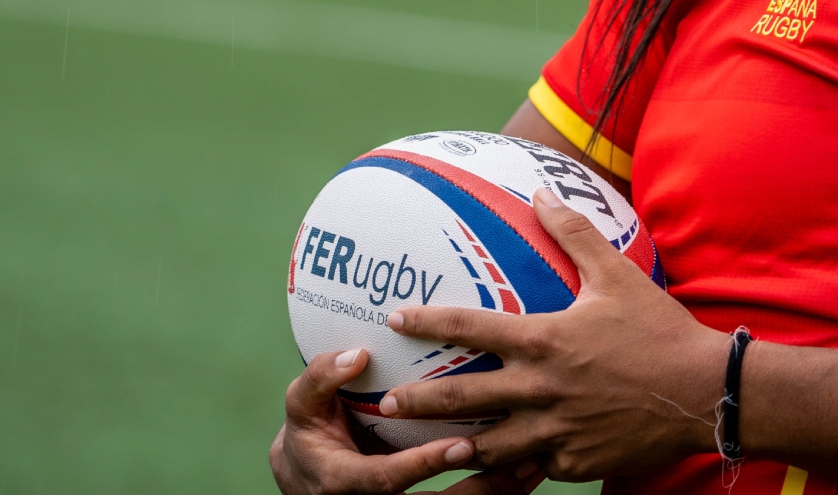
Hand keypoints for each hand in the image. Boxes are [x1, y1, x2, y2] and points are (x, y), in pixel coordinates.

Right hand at [270, 347, 537, 493]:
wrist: (311, 473)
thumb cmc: (311, 428)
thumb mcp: (302, 403)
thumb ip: (322, 378)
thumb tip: (357, 354)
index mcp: (343, 480)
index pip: (388, 480)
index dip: (423, 466)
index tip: (460, 445)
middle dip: (478, 486)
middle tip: (517, 458)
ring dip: (496, 490)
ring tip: (536, 462)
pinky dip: (497, 487)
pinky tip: (532, 464)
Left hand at [376, 188, 731, 484]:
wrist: (703, 392)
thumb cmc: (659, 329)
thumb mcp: (617, 274)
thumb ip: (574, 233)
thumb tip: (543, 192)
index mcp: (546, 340)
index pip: (472, 326)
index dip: (429, 321)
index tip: (395, 319)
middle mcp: (541, 388)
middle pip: (462, 398)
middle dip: (418, 403)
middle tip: (386, 405)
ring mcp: (555, 431)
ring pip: (489, 446)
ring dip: (454, 446)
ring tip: (427, 450)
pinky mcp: (573, 462)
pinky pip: (531, 467)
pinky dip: (510, 467)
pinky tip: (494, 468)